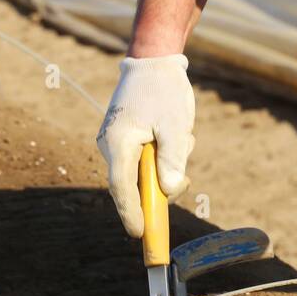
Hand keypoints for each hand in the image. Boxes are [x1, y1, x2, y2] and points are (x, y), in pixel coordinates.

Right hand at [96, 54, 195, 236]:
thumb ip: (173, 158)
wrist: (153, 60)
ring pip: (144, 172)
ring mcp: (118, 143)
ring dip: (168, 163)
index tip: (142, 234)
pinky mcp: (127, 140)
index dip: (132, 214)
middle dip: (161, 186)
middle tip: (185, 176)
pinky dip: (165, 154)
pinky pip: (146, 160)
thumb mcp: (175, 124)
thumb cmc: (164, 91)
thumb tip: (170, 189)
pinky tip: (176, 132)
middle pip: (134, 185)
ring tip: (181, 134)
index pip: (123, 188)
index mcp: (118, 144)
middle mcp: (112, 146)